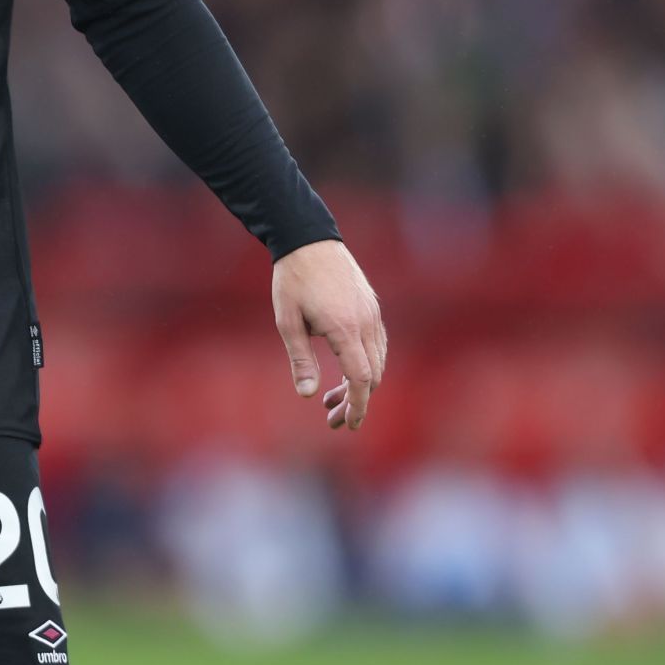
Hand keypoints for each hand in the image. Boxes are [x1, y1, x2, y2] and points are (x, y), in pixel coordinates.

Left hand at [271, 238, 386, 430]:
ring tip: (331, 398)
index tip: (350, 425)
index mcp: (345, 328)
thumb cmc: (292, 280)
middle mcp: (366, 323)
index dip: (359, 406)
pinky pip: (377, 344)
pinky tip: (345, 371)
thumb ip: (300, 359)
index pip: (361, 378)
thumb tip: (306, 396)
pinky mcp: (372, 307)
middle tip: (332, 417)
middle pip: (372, 375)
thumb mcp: (287, 321)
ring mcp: (372, 313)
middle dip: (356, 401)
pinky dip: (365, 364)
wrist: (308, 239)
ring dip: (359, 384)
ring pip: (377, 361)